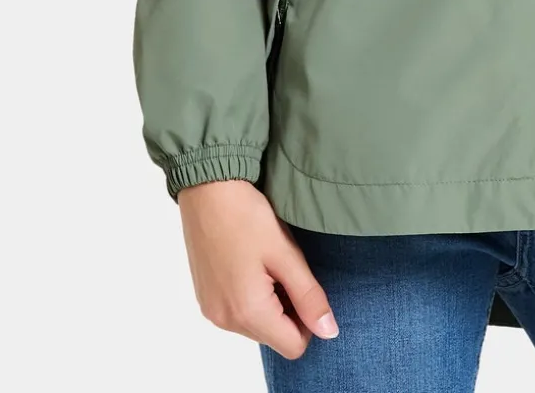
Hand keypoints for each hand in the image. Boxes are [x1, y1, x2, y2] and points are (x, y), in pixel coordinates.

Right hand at [177, 179, 339, 358]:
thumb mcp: (286, 254)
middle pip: (273, 336)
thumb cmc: (247, 216)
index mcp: (248, 313)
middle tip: (287, 268)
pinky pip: (237, 313)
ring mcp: (212, 311)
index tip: (306, 285)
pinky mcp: (205, 298)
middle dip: (289, 310)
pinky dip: (251, 297)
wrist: (207, 188)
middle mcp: (225, 321)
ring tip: (268, 262)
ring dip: (271, 303)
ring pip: (256, 325)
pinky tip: (251, 263)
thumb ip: (309, 296)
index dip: (309, 320)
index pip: (293, 346)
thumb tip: (329, 331)